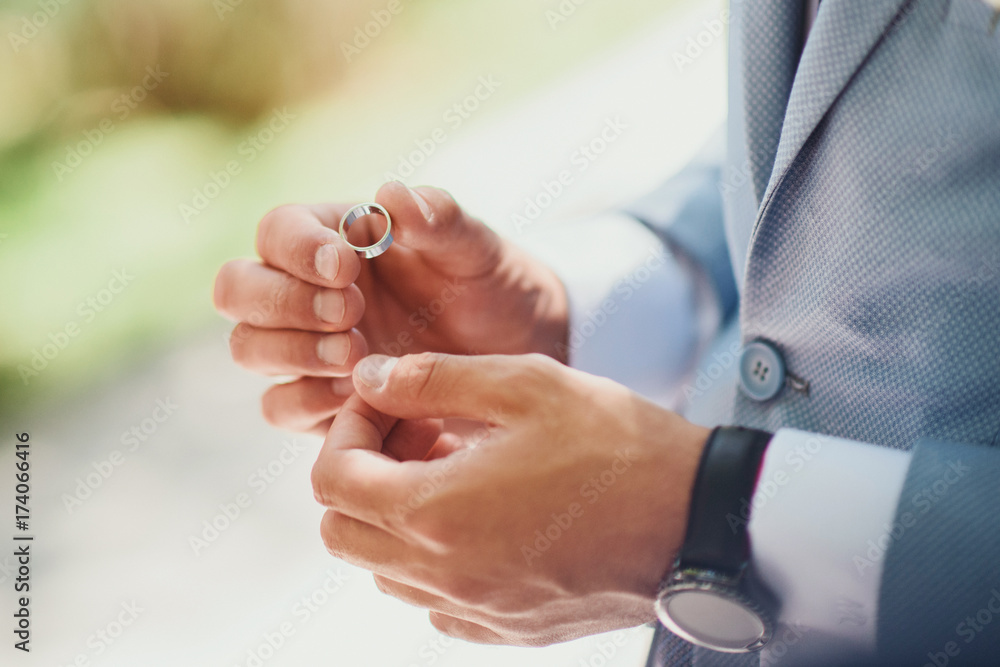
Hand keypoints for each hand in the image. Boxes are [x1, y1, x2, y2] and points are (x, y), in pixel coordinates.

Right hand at [213, 182, 568, 434]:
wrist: (514, 354)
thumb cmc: (489, 286)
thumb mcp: (476, 250)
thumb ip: (439, 220)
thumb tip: (390, 194)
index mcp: (331, 238)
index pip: (276, 231)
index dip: (297, 248)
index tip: (346, 266)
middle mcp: (304, 291)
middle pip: (237, 289)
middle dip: (283, 302)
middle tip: (350, 313)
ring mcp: (306, 348)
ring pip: (249, 347)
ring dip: (293, 351)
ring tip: (357, 355)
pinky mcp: (318, 401)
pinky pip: (278, 406)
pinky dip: (307, 400)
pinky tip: (356, 395)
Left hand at [312, 352, 709, 645]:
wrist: (698, 521)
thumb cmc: (617, 447)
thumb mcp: (524, 385)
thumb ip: (430, 379)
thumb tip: (368, 379)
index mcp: (435, 512)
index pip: (332, 479)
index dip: (346, 428)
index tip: (387, 401)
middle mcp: (443, 574)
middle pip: (343, 531)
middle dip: (362, 471)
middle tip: (416, 432)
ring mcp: (474, 609)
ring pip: (384, 568)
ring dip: (397, 513)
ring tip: (454, 468)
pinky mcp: (507, 627)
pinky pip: (435, 599)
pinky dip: (434, 556)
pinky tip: (484, 515)